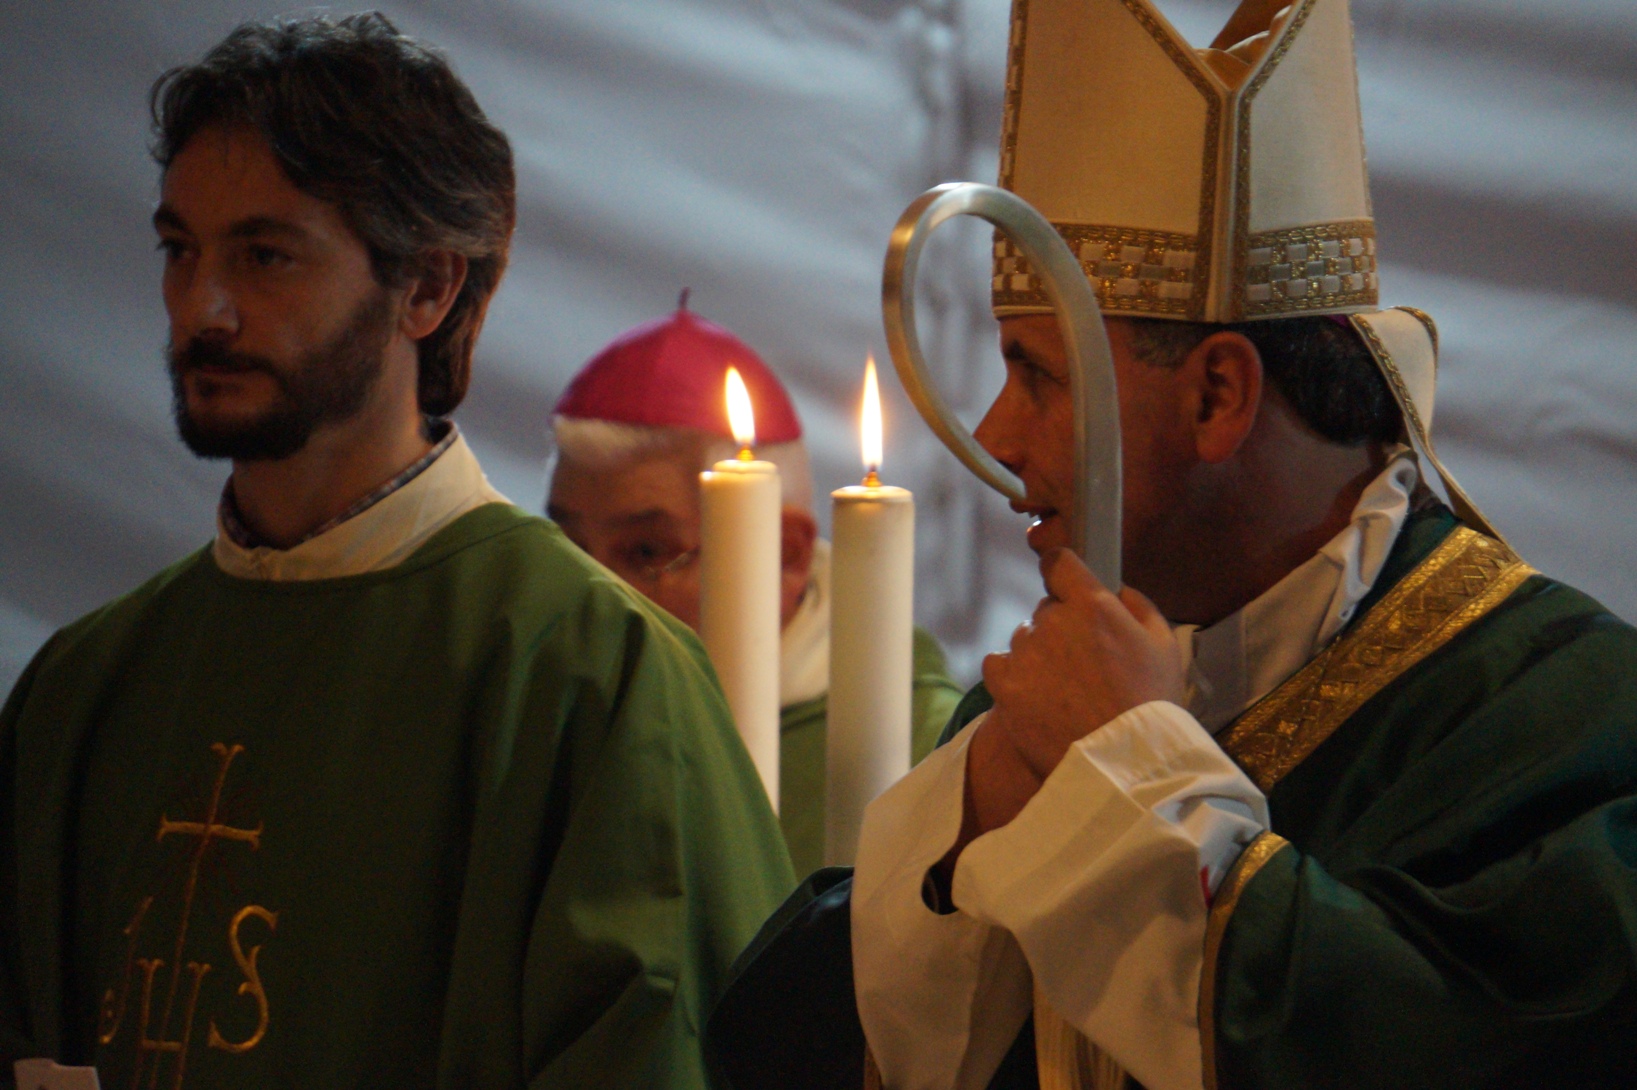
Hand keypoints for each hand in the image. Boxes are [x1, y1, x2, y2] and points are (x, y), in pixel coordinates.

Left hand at [944, 549, 1183, 874]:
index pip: (1059, 561)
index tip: (1063, 582)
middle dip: (1059, 628)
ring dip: (1037, 655)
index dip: (1060, 570)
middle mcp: (1054, 622)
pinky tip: (1036, 697)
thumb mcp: (1166, 647)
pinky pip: (997, 664)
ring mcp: (1026, 653)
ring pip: (1023, 638)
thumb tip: (1118, 590)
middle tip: (1082, 664)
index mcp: (1094, 606)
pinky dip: (1010, 675)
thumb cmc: (1150, 707)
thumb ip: (1140, 606)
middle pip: (1045, 609)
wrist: (1121, 765)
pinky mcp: (1004, 685)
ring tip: (1064, 691)